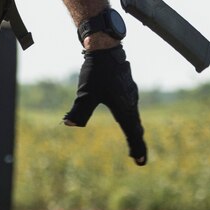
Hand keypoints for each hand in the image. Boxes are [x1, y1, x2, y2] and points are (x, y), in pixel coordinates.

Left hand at [63, 45, 146, 165]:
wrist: (106, 47)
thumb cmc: (97, 71)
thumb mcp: (85, 94)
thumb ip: (79, 111)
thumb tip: (68, 123)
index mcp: (124, 108)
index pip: (132, 133)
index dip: (136, 148)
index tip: (140, 162)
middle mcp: (131, 102)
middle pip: (136, 127)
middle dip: (136, 142)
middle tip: (139, 158)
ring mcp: (130, 93)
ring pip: (134, 116)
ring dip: (134, 130)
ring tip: (134, 139)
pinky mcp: (127, 86)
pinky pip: (132, 107)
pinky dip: (131, 117)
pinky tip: (128, 116)